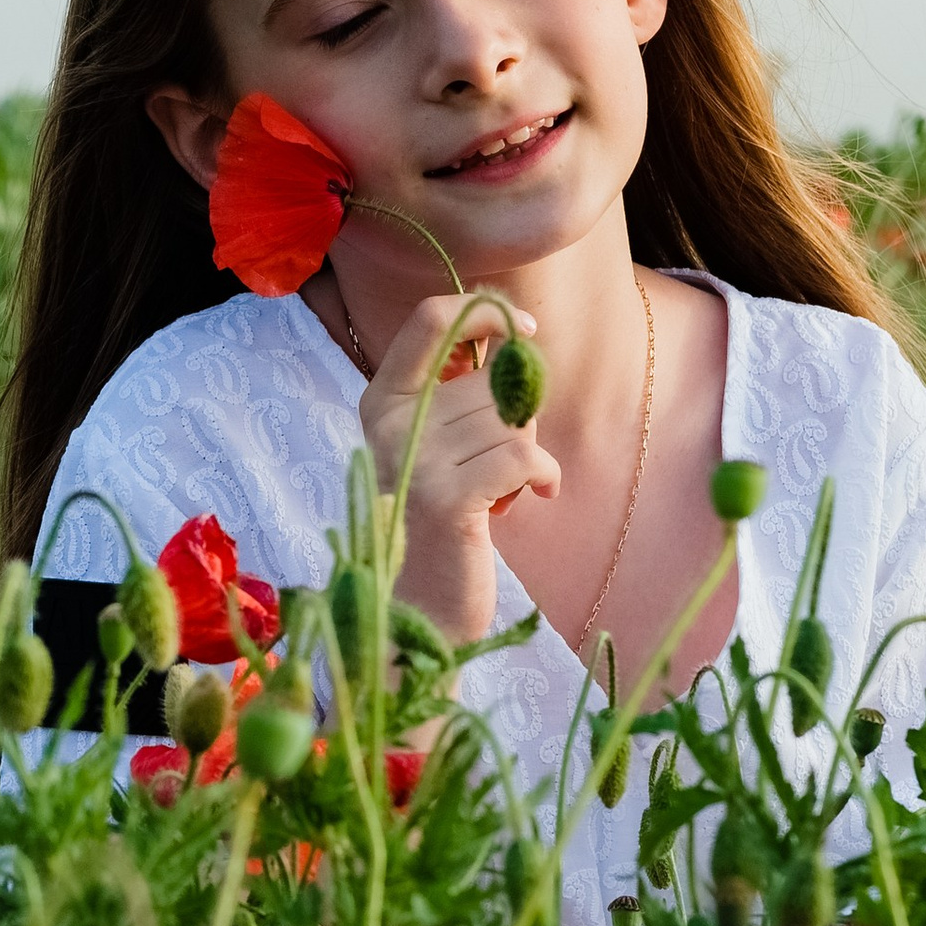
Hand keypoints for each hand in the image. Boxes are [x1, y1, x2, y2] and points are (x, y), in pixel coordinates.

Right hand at [359, 295, 559, 643]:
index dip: (487, 313)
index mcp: (381, 400)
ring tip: (501, 493)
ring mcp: (415, 460)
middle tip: (498, 467)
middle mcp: (389, 423)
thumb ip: (460, 391)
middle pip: (490, 381)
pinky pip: (524, 456)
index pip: (432, 319)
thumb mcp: (437, 444)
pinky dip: (544, 474)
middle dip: (516, 418)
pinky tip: (539, 495)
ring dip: (527, 456)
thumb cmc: (441, 521)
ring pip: (512, 421)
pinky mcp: (447, 499)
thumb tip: (514, 337)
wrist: (420, 612)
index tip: (523, 330)